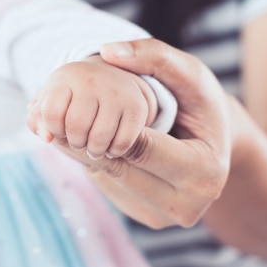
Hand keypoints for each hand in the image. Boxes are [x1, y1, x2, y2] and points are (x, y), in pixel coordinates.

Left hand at [27, 55, 157, 160]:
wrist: (112, 76)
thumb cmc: (73, 94)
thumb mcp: (50, 99)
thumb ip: (37, 119)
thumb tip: (47, 138)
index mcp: (66, 76)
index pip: (51, 113)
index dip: (53, 129)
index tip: (59, 129)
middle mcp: (92, 80)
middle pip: (76, 127)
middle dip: (74, 141)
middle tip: (78, 141)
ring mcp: (117, 92)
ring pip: (99, 138)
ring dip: (93, 151)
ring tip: (92, 147)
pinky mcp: (137, 107)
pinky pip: (123, 142)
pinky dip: (114, 151)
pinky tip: (110, 146)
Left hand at [43, 39, 231, 228]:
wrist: (211, 141)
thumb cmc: (200, 103)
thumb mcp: (188, 73)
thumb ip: (154, 56)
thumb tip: (109, 51)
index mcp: (204, 171)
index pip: (140, 146)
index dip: (108, 121)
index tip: (82, 96)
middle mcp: (186, 205)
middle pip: (119, 167)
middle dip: (87, 136)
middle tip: (55, 111)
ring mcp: (164, 216)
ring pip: (107, 179)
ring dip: (82, 149)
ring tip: (68, 120)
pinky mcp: (146, 217)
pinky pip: (107, 187)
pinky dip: (92, 161)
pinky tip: (87, 137)